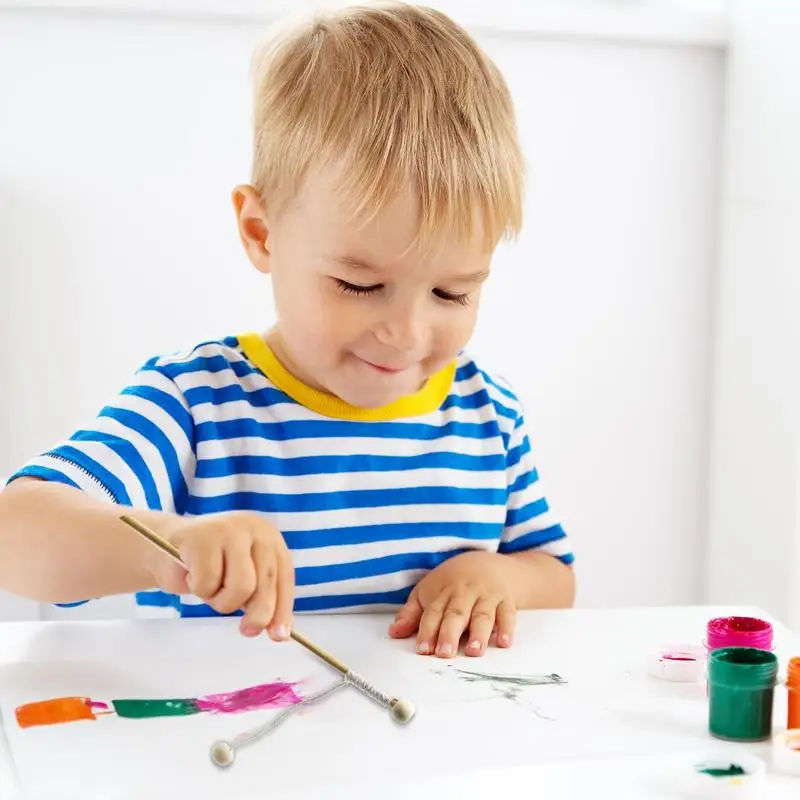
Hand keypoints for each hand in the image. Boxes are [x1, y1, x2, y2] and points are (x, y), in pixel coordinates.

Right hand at [150, 511, 293, 640]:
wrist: (164, 546)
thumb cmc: (209, 566)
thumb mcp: (242, 578)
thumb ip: (262, 598)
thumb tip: (280, 633)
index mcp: (268, 536)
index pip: (284, 575)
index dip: (283, 608)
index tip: (278, 635)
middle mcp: (253, 528)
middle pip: (265, 582)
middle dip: (258, 614)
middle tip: (247, 630)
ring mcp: (228, 530)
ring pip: (241, 586)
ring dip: (223, 601)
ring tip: (210, 590)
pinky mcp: (202, 539)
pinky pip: (209, 583)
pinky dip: (200, 589)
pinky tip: (192, 576)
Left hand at [388, 551, 515, 657]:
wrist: (487, 563)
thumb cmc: (452, 583)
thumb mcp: (428, 591)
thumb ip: (411, 614)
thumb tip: (393, 633)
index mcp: (442, 591)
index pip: (433, 613)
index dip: (427, 631)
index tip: (423, 650)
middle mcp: (464, 593)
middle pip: (456, 614)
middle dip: (450, 633)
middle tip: (444, 653)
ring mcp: (486, 596)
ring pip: (482, 614)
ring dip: (479, 633)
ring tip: (474, 651)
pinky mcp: (506, 600)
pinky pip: (508, 614)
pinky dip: (507, 628)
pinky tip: (504, 642)